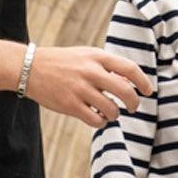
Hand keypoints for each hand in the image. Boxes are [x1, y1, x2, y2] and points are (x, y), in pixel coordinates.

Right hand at [23, 45, 153, 128]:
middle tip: (133, 107)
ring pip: (111, 109)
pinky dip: (101, 122)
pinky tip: (98, 118)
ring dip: (115, 114)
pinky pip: (95, 120)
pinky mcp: (70, 105)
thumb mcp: (85, 55)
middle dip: (134, 102)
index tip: (148, 91)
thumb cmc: (62, 62)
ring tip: (111, 113)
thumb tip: (130, 82)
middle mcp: (91, 72)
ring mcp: (80, 89)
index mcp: (97, 57)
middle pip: (125, 91)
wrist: (30, 68)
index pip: (129, 68)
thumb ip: (106, 65)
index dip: (143, 81)